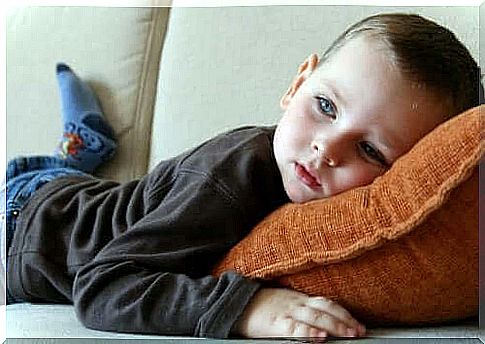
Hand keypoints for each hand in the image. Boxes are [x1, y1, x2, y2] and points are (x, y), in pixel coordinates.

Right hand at [232, 288, 365, 338]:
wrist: (236, 304)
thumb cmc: (260, 306)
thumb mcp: (283, 303)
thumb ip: (301, 308)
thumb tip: (323, 322)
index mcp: (298, 299)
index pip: (326, 303)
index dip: (343, 313)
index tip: (357, 323)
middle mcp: (295, 303)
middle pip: (324, 309)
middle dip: (344, 320)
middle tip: (359, 331)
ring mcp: (286, 312)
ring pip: (314, 316)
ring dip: (334, 326)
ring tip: (348, 334)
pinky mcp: (275, 324)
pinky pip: (295, 328)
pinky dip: (309, 332)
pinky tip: (319, 337)